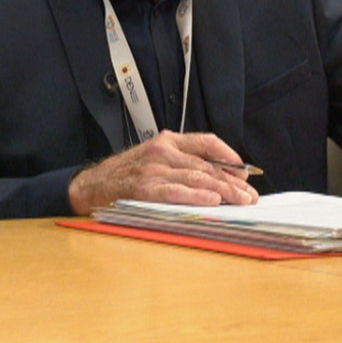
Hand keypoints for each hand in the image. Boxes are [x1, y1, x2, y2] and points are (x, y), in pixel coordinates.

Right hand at [66, 131, 259, 214]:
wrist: (92, 185)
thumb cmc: (126, 175)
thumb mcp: (155, 160)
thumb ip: (184, 164)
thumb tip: (221, 178)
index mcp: (167, 141)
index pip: (207, 142)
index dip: (230, 157)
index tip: (246, 171)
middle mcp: (162, 151)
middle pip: (206, 164)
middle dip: (232, 181)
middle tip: (249, 195)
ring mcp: (153, 168)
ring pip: (197, 177)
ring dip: (223, 190)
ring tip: (240, 200)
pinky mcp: (145, 187)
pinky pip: (176, 191)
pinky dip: (196, 196)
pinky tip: (213, 201)